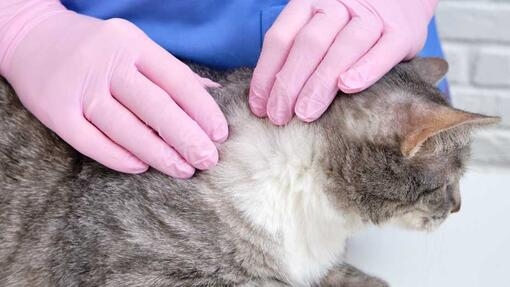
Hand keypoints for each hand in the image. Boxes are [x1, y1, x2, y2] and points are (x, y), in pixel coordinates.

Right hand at [0, 0, 227, 177]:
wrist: (32, 37)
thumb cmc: (97, 47)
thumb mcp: (135, 46)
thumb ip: (172, 71)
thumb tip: (214, 94)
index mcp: (133, 43)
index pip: (177, 80)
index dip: (202, 110)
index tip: (220, 135)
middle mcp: (106, 62)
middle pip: (154, 106)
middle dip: (186, 137)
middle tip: (208, 161)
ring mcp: (79, 86)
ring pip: (125, 127)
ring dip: (158, 153)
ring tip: (183, 170)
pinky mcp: (55, 110)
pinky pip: (91, 141)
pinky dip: (118, 157)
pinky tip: (141, 168)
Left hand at [249, 0, 436, 124]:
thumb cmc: (350, 20)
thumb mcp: (318, 23)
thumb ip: (296, 49)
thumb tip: (267, 95)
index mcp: (310, 3)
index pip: (280, 38)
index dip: (266, 74)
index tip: (259, 107)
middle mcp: (339, 5)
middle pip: (308, 45)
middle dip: (289, 84)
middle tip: (279, 117)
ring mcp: (371, 17)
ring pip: (342, 48)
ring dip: (320, 83)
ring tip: (305, 114)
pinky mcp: (402, 32)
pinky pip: (383, 50)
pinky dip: (365, 68)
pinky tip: (348, 87)